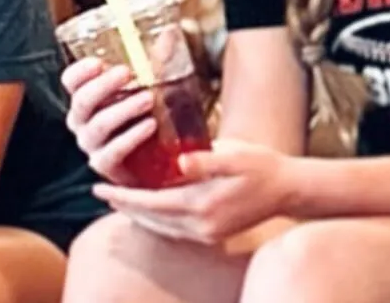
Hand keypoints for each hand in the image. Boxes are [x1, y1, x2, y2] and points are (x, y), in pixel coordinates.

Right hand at [62, 57, 158, 185]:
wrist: (156, 156)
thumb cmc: (147, 112)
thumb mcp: (152, 83)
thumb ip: (158, 60)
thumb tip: (169, 32)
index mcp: (87, 96)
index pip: (71, 81)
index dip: (79, 72)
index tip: (98, 62)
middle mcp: (82, 120)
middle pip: (81, 102)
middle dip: (103, 86)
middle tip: (127, 73)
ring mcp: (92, 145)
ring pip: (97, 126)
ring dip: (122, 110)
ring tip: (148, 99)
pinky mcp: (106, 165)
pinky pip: (112, 152)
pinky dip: (130, 137)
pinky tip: (149, 125)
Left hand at [91, 140, 295, 244]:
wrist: (288, 189)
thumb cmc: (262, 165)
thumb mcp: (236, 154)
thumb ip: (207, 159)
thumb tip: (181, 162)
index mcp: (203, 205)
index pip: (151, 204)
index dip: (124, 197)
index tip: (100, 187)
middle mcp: (202, 226)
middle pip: (151, 220)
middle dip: (125, 207)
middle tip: (101, 192)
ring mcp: (207, 234)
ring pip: (161, 228)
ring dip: (138, 215)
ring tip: (119, 199)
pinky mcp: (213, 235)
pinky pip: (174, 230)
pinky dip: (156, 220)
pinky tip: (150, 208)